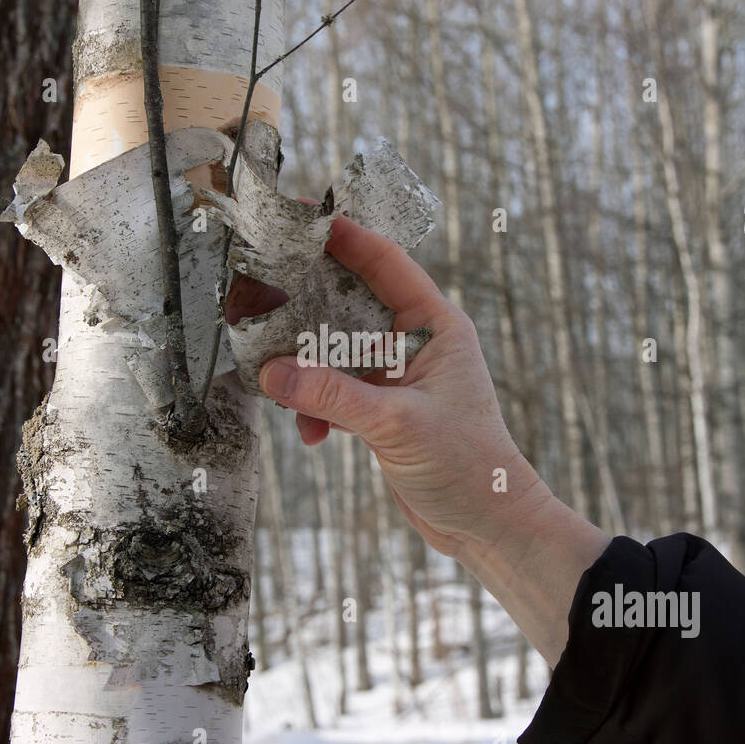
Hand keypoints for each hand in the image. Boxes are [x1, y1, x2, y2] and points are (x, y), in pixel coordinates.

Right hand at [257, 213, 609, 666]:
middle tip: (257, 296)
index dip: (342, 237)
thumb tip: (271, 372)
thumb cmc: (467, 467)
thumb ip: (332, 395)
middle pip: (348, 302)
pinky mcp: (381, 410)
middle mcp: (415, 342)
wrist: (487, 527)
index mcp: (435, 325)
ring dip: (304, 367)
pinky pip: (334, 391)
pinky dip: (315, 407)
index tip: (298, 216)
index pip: (384, 262)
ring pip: (334, 350)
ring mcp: (396, 376)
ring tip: (273, 381)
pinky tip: (310, 434)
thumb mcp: (396, 425)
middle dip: (303, 305)